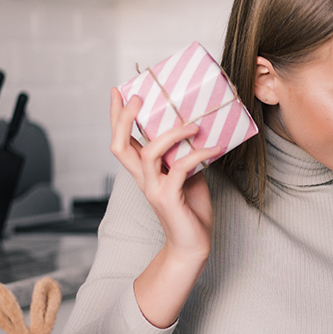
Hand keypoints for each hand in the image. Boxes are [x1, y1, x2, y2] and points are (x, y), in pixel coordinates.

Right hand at [109, 88, 221, 327]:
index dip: (116, 116)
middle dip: (125, 118)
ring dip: (171, 134)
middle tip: (138, 97)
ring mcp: (153, 189)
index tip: (118, 90)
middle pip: (120, 145)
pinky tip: (215, 147)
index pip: (121, 140)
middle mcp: (142, 179)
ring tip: (194, 124)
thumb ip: (183, 153)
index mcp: (143, 171)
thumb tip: (194, 127)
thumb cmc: (191, 208)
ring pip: (148, 154)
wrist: (194, 243)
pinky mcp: (169, 198)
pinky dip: (198, 154)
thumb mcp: (188, 174)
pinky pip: (181, 169)